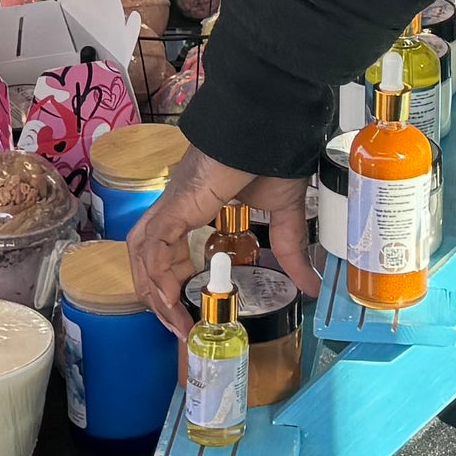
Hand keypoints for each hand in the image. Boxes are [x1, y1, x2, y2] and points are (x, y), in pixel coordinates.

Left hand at [130, 140, 319, 332]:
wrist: (271, 127)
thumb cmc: (275, 155)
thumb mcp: (284, 215)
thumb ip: (291, 251)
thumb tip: (312, 286)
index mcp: (197, 204)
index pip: (170, 247)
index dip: (174, 281)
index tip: (191, 312)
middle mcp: (177, 205)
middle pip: (148, 254)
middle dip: (158, 295)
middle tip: (180, 327)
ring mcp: (173, 202)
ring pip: (142, 252)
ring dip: (153, 291)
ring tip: (174, 322)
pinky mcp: (176, 203)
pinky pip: (153, 244)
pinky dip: (156, 274)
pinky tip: (171, 299)